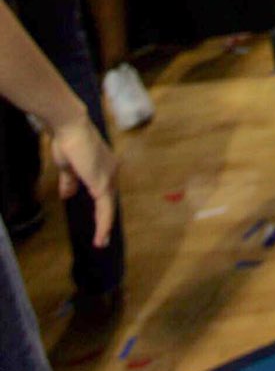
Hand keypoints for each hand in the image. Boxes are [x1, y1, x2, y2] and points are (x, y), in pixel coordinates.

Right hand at [49, 110, 117, 248]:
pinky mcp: (103, 182)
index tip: (101, 224)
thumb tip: (68, 195)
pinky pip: (105, 209)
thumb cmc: (67, 142)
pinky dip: (104, 223)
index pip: (106, 192)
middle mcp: (111, 171)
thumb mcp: (68, 167)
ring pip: (109, 207)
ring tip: (101, 242)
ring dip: (105, 226)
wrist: (70, 128)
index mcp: (104, 167)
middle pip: (110, 202)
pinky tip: (100, 236)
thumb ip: (71, 181)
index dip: (103, 209)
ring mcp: (109, 176)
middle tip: (102, 239)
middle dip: (106, 220)